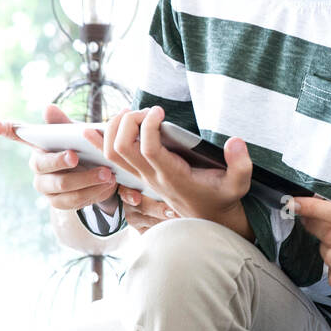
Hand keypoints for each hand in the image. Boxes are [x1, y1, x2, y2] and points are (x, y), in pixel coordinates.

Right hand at [0, 104, 118, 211]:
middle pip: (43, 165)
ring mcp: (46, 187)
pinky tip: (108, 185)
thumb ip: (64, 124)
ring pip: (62, 186)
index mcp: (39, 145)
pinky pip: (75, 201)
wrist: (100, 175)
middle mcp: (37, 166)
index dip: (4, 129)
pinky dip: (94, 193)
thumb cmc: (84, 149)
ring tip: (107, 174)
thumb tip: (48, 108)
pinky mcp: (59, 202)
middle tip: (76, 157)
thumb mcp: (78, 135)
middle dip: (59, 161)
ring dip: (86, 180)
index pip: (16, 134)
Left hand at [89, 106, 252, 228]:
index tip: (160, 111)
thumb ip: (241, 163)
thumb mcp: (239, 183)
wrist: (210, 219)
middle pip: (122, 148)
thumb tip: (236, 140)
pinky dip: (99, 143)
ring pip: (112, 153)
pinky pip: (112, 160)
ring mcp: (143, 177)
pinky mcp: (140, 176)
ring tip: (131, 114)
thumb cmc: (223, 198)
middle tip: (146, 111)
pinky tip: (89, 130)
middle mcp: (152, 177)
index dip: (149, 127)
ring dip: (114, 128)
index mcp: (173, 176)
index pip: (148, 149)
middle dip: (128, 122)